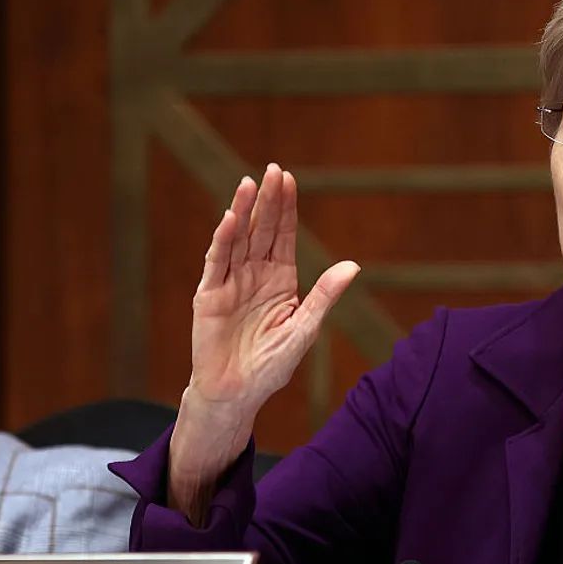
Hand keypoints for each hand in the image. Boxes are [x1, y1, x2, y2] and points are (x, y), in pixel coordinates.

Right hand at [186, 163, 359, 421]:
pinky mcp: (209, 295)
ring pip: (238, 239)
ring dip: (243, 211)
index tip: (290, 179)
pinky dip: (223, 241)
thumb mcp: (305, 329)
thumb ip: (324, 297)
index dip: (286, 208)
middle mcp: (254, 274)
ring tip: (250, 184)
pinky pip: (217, 263)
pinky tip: (231, 219)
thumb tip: (353, 266)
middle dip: (269, 200)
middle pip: (262, 230)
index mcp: (280, 279)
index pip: (283, 235)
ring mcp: (230, 282)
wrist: (238, 393)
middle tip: (274, 169)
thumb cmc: (272, 364)